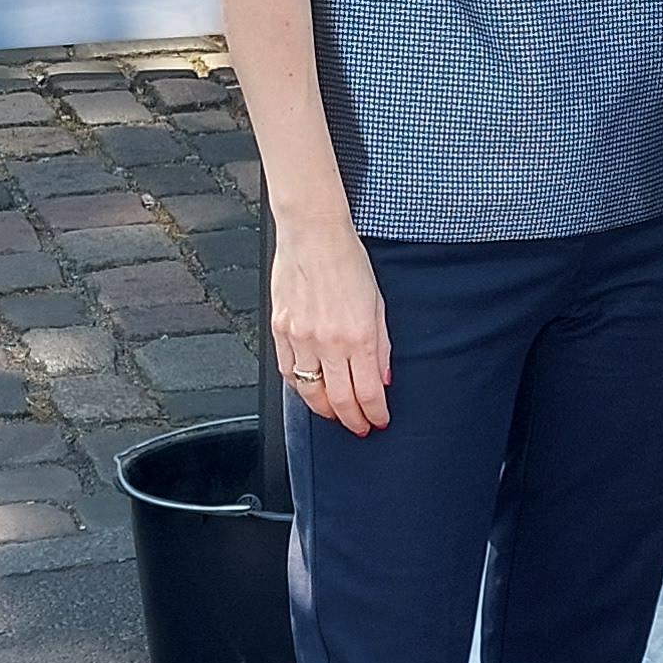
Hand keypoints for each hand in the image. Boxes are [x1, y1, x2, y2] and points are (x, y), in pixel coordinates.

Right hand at [267, 216, 392, 433]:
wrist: (313, 234)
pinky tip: (309, 390)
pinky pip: (287, 372)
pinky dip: (300, 388)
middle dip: (351, 421)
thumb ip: (382, 346)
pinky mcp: (280, 330)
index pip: (367, 392)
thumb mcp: (378, 303)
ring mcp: (300, 337)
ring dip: (324, 410)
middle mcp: (328, 341)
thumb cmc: (347, 260)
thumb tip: (383, 378)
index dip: (374, 414)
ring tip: (335, 414)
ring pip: (309, 392)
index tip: (379, 420)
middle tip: (359, 427)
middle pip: (338, 400)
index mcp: (358, 335)